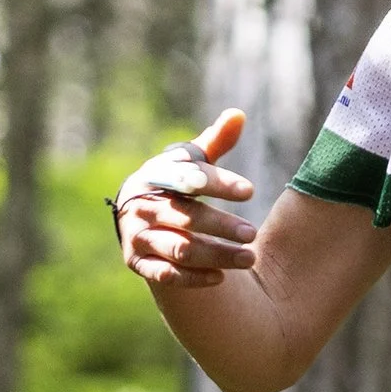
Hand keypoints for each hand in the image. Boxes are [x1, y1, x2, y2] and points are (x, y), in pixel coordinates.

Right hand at [113, 108, 257, 288]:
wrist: (137, 218)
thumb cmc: (175, 186)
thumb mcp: (191, 163)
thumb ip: (216, 142)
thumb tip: (238, 114)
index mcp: (155, 176)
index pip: (188, 178)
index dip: (218, 183)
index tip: (250, 191)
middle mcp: (141, 205)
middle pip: (186, 217)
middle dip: (221, 226)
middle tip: (253, 234)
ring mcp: (137, 235)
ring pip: (180, 248)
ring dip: (215, 254)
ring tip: (249, 258)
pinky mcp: (137, 262)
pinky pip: (166, 274)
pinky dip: (193, 277)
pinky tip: (221, 276)